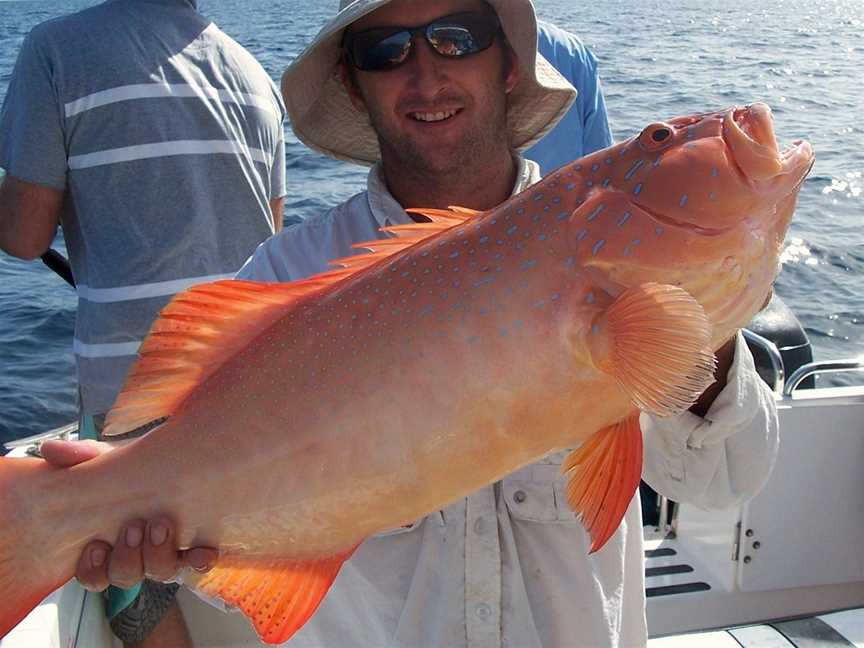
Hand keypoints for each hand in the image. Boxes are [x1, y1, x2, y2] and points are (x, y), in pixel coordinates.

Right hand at [40, 439, 217, 590]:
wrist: (176, 459)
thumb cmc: (136, 467)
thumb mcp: (109, 458)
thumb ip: (83, 456)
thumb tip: (51, 450)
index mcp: (110, 542)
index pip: (94, 574)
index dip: (93, 569)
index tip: (95, 546)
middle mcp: (138, 554)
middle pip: (126, 576)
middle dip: (128, 557)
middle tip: (134, 527)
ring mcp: (167, 552)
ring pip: (159, 573)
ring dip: (159, 555)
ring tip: (162, 524)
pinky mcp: (195, 545)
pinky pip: (198, 563)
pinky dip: (199, 560)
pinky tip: (203, 550)